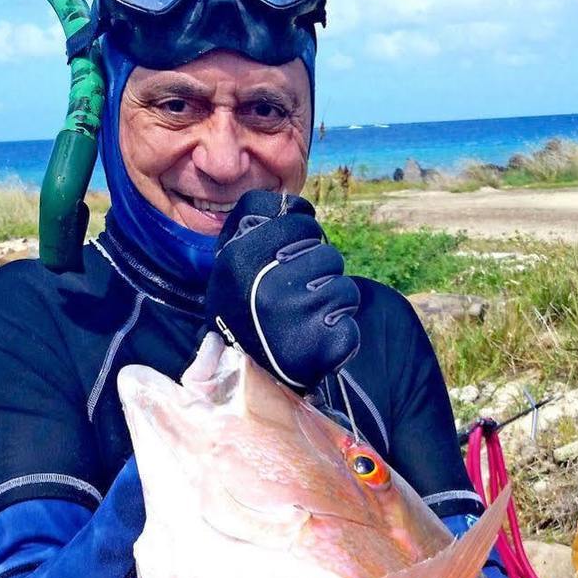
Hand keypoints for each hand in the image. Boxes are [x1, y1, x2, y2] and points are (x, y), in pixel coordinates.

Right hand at [205, 192, 360, 391]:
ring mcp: (299, 317)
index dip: (301, 236)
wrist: (241, 375)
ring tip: (306, 319)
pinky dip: (339, 331)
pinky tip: (315, 339)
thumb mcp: (227, 263)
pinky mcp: (324, 345)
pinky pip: (350, 321)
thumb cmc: (240, 310)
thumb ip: (250, 224)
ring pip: (344, 288)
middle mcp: (269, 286)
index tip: (289, 255)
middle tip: (297, 295)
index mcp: (241, 259)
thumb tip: (290, 201)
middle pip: (326, 254)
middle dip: (318, 271)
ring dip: (331, 302)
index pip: (300, 220)